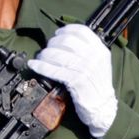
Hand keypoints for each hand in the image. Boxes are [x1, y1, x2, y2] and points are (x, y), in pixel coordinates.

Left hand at [27, 24, 117, 138]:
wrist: (103, 108)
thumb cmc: (98, 85)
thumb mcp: (99, 63)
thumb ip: (87, 50)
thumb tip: (64, 39)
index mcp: (100, 50)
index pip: (81, 31)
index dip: (65, 30)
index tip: (57, 34)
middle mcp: (94, 56)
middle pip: (67, 40)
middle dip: (53, 43)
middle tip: (47, 48)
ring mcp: (85, 68)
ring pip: (58, 54)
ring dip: (44, 54)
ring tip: (40, 57)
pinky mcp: (76, 81)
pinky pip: (53, 70)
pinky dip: (41, 66)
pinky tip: (34, 65)